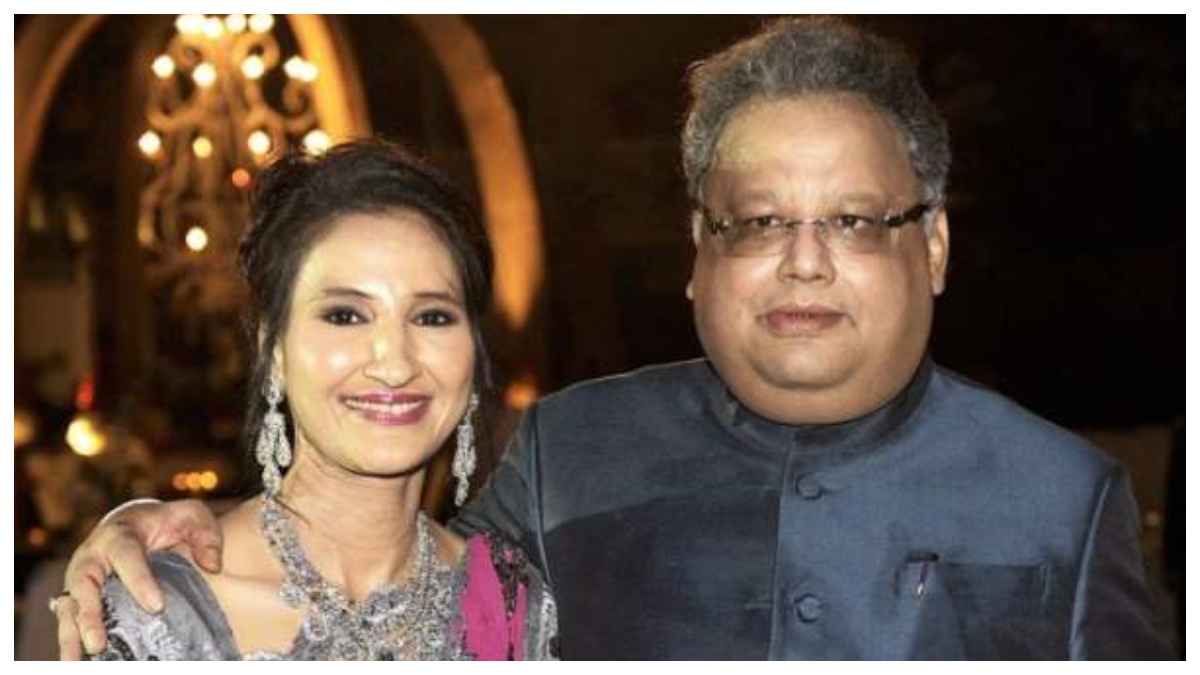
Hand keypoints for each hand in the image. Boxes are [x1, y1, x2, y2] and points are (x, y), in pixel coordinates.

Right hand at [56, 499, 223, 658]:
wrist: (135, 523)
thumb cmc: (166, 523)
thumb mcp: (191, 518)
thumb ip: (206, 536)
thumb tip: (213, 566)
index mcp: (120, 535)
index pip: (127, 556)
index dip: (139, 581)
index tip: (156, 606)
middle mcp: (92, 557)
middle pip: (85, 586)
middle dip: (90, 616)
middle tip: (97, 643)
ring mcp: (79, 579)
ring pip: (69, 607)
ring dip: (70, 636)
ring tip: (73, 663)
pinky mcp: (76, 597)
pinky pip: (68, 620)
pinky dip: (70, 641)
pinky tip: (75, 662)